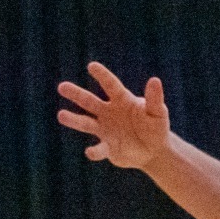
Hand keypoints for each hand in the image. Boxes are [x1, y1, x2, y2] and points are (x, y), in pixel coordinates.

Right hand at [56, 64, 171, 167]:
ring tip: (61, 115)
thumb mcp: (158, 113)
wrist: (153, 151)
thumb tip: (155, 80)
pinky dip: (94, 151)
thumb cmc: (155, 127)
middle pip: (89, 101)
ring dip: (74, 120)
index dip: (102, 76)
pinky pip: (99, 150)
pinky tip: (90, 152)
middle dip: (76, 94)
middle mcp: (108, 113)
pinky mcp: (107, 148)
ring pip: (86, 123)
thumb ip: (155, 99)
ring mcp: (105, 130)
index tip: (92, 66)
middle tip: (62, 86)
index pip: (110, 85)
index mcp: (122, 100)